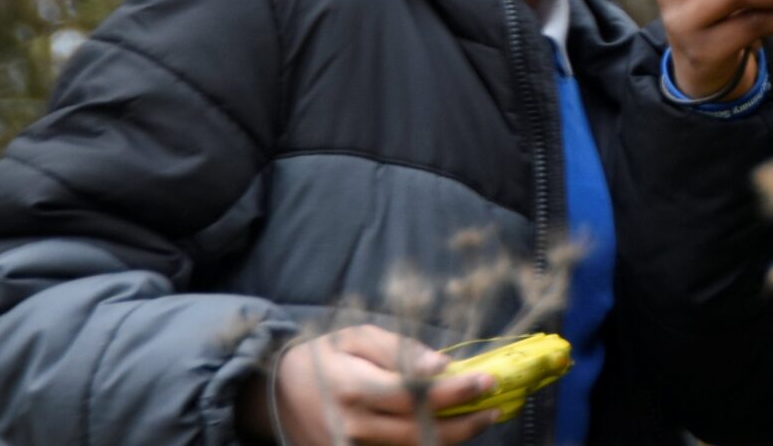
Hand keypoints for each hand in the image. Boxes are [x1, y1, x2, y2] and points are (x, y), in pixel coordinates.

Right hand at [238, 325, 501, 444]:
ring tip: (481, 419)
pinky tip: (450, 432)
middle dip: (465, 419)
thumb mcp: (356, 337)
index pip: (415, 394)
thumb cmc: (324, 357)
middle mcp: (353, 425)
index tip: (487, 379)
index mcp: (354, 387)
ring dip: (454, 438)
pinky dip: (429, 445)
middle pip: (421, 430)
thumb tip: (440, 365)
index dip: (454, 390)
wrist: (278, 394)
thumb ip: (399, 350)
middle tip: (494, 404)